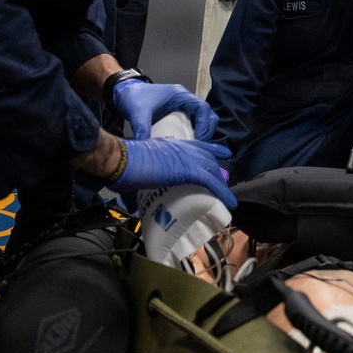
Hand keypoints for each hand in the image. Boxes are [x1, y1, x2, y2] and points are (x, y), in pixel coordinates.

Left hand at [112, 79, 218, 141]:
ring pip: (203, 120)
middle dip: (207, 131)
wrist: (125, 92)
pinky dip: (194, 135)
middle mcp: (185, 100)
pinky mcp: (178, 114)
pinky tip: (186, 146)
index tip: (200, 141)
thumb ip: (142, 128)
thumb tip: (146, 148)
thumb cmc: (133, 97)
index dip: (205, 125)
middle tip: (199, 147)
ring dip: (202, 134)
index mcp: (179, 95)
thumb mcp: (137, 112)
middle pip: (208, 115)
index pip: (202, 108)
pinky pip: (193, 124)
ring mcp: (183, 107)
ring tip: (194, 149)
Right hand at [117, 137, 236, 210]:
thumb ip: (134, 193)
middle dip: (218, 169)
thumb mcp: (132, 178)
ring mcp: (187, 157)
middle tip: (224, 182)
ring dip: (221, 184)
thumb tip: (132, 207)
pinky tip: (230, 203)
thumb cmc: (122, 167)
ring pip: (212, 169)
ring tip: (227, 198)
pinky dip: (223, 193)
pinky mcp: (188, 170)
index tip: (224, 153)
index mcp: (170, 146)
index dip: (212, 149)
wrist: (121, 161)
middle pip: (208, 157)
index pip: (196, 145)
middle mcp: (182, 148)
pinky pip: (212, 182)